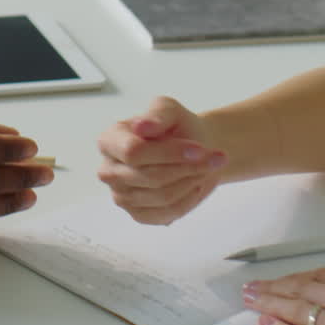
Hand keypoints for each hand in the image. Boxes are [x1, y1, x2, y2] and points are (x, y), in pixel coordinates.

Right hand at [96, 96, 226, 224]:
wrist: (191, 150)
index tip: (199, 149)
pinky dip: (189, 200)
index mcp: (109, 141)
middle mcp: (108, 171)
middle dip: (188, 168)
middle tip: (215, 158)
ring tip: (206, 167)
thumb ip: (158, 114)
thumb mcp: (170, 109)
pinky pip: (167, 214)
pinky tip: (195, 183)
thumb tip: (142, 126)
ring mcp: (121, 195)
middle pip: (150, 177)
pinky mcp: (138, 214)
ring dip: (192, 181)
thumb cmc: (176, 128)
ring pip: (161, 196)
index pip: (133, 152)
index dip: (169, 153)